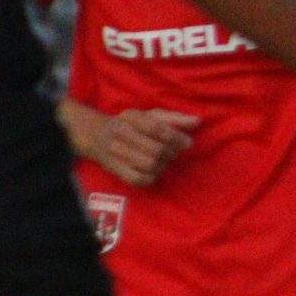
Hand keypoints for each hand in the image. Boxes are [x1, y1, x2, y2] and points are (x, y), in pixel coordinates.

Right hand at [78, 108, 196, 187]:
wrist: (97, 135)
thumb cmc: (132, 124)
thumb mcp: (151, 115)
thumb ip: (174, 118)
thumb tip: (198, 121)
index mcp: (132, 117)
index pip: (156, 128)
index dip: (175, 137)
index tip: (187, 143)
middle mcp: (122, 133)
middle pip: (155, 149)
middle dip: (171, 153)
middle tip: (175, 153)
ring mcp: (116, 152)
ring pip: (148, 165)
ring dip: (163, 165)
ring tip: (165, 161)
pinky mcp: (114, 169)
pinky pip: (137, 179)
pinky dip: (151, 177)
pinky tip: (155, 171)